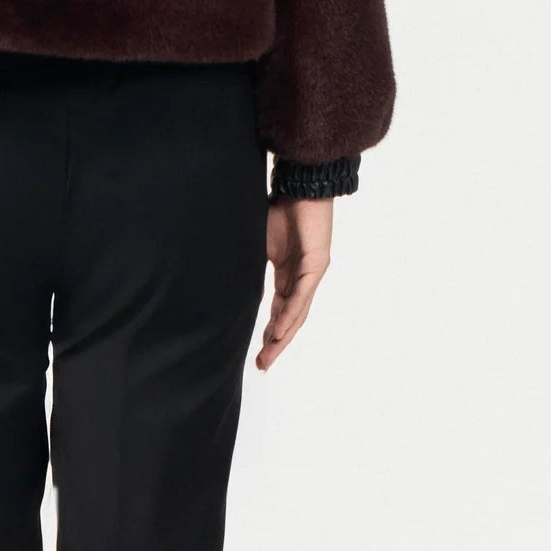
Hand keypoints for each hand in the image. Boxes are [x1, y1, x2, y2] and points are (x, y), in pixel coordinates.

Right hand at [256, 196, 333, 370]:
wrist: (302, 186)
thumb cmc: (281, 209)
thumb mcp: (261, 243)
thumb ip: (253, 266)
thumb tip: (234, 285)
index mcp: (288, 274)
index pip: (279, 310)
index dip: (269, 331)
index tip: (258, 351)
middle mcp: (302, 278)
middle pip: (290, 318)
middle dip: (276, 342)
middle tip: (262, 364)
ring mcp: (311, 273)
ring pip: (297, 313)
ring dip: (283, 335)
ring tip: (270, 354)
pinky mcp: (317, 265)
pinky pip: (302, 295)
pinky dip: (291, 314)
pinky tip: (281, 330)